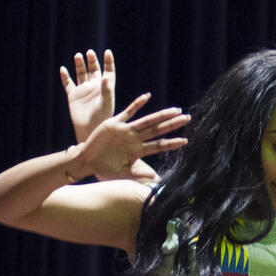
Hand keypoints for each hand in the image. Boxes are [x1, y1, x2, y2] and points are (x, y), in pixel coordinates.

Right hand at [61, 48, 115, 142]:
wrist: (89, 130)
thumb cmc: (101, 119)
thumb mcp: (105, 103)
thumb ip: (106, 90)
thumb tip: (106, 77)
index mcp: (106, 89)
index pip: (108, 72)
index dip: (108, 62)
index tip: (108, 52)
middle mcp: (95, 88)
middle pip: (94, 71)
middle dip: (92, 61)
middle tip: (90, 53)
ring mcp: (84, 91)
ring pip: (81, 74)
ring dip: (80, 65)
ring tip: (78, 55)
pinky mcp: (73, 96)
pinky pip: (68, 84)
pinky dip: (65, 77)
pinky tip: (63, 69)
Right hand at [76, 92, 190, 180]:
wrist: (87, 160)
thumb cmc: (105, 168)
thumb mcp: (124, 173)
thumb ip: (139, 174)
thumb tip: (157, 179)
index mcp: (138, 150)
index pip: (159, 146)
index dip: (172, 143)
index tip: (186, 141)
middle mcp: (135, 139)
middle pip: (158, 130)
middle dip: (173, 124)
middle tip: (188, 118)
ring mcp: (126, 130)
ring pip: (147, 121)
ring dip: (161, 115)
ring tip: (176, 110)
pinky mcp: (114, 123)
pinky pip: (128, 112)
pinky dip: (137, 104)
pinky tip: (147, 96)